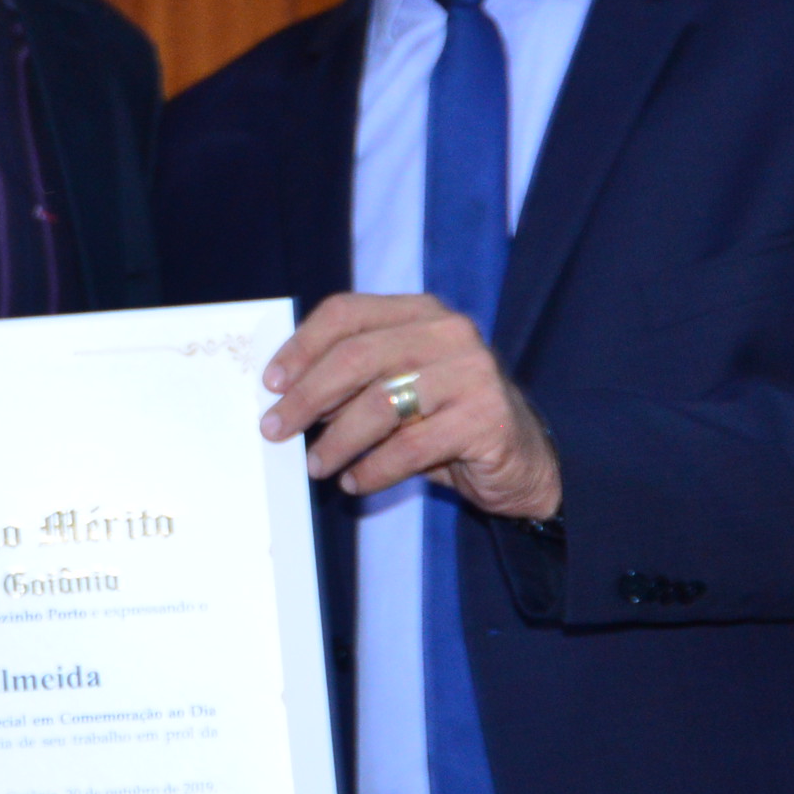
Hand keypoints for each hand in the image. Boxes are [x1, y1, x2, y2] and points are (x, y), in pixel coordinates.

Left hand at [261, 293, 561, 521]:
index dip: (300, 346)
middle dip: (306, 397)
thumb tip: (284, 392)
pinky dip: (373, 469)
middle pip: (355, 357)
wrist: (523, 461)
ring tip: (316, 465)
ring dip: (336, 440)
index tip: (270, 384)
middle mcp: (449, 332)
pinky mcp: (486, 419)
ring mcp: (472, 373)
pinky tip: (355, 482)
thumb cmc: (446, 420)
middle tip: (275, 430)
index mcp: (421, 311)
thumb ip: (354, 378)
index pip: (346, 312)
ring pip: (379, 404)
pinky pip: (410, 448)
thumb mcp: (399, 386)